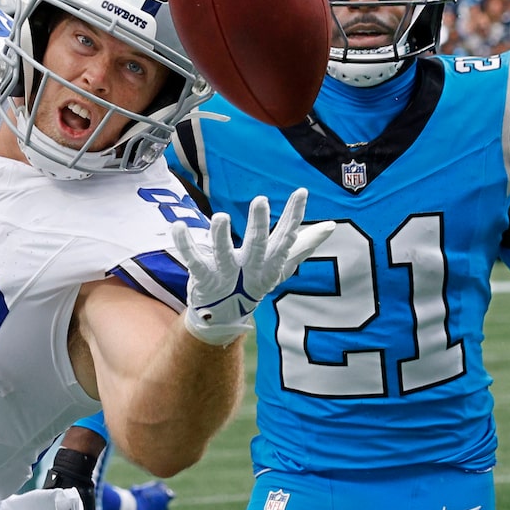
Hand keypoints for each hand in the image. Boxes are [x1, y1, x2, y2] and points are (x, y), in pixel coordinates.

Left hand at [170, 188, 334, 345]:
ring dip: (220, 235)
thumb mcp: (280, 265)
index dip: (294, 216)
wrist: (224, 316)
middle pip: (256, 245)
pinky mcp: (203, 278)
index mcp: (270, 263)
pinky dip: (185, 244)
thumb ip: (303, 245)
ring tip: (220, 216)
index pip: (286, 238)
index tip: (301, 193)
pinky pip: (193, 260)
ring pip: (223, 254)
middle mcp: (250, 268)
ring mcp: (226, 275)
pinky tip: (179, 226)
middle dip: (259, 224)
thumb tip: (331, 226)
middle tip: (261, 200)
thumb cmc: (254, 282)